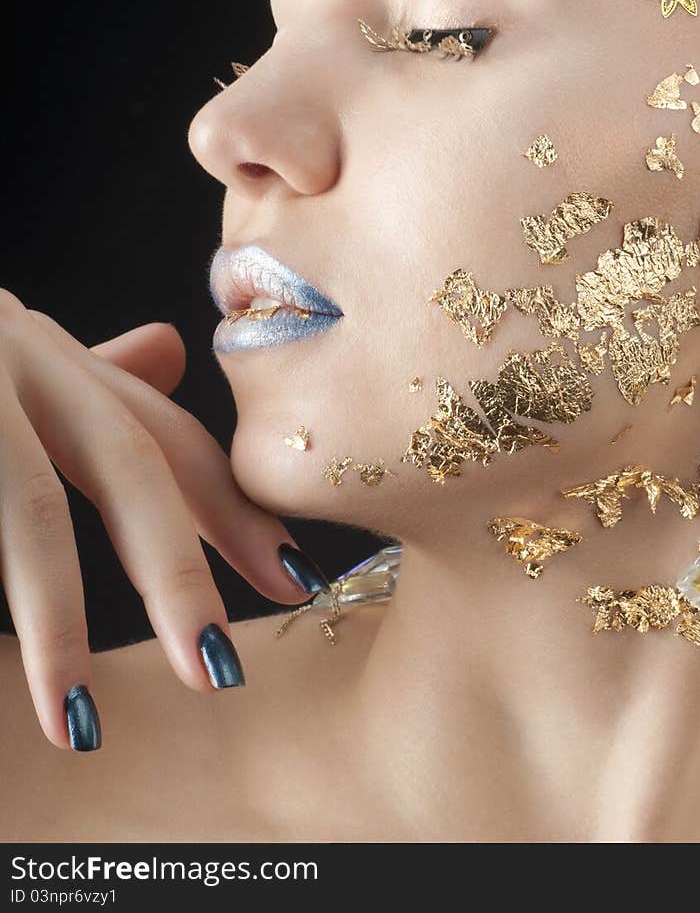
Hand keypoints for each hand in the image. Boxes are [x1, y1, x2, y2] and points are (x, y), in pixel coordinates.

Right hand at [0, 291, 321, 749]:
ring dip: (57, 617)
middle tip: (217, 670)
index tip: (301, 584)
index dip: (236, 509)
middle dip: (177, 567)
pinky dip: (4, 581)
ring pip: (28, 504)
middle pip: (124, 461)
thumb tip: (170, 351)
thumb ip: (84, 373)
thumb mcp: (6, 349)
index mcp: (49, 356)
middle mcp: (17, 358)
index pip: (164, 438)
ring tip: (80, 719)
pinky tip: (32, 679)